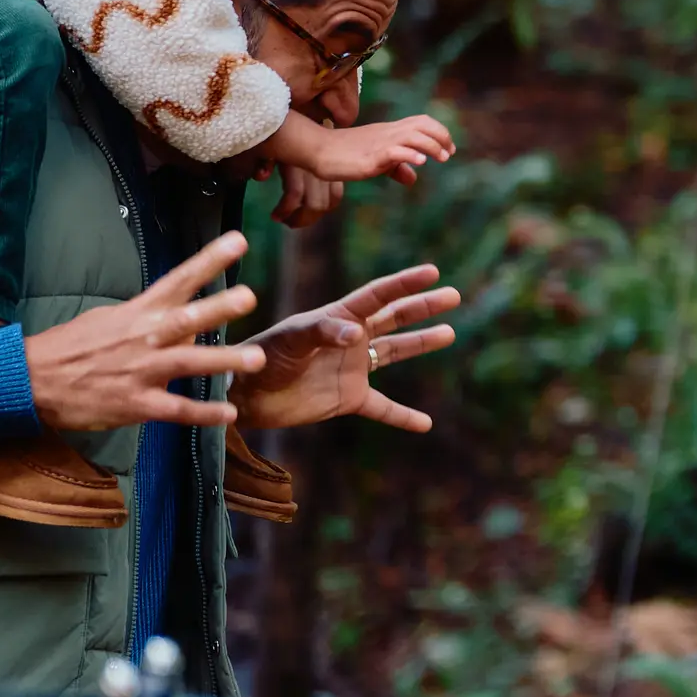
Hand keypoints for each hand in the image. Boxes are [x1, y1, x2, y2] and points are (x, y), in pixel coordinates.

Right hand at [25, 234, 257, 432]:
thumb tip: (190, 323)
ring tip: (256, 359)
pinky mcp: (135, 403)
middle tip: (249, 297)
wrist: (31, 380)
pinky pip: (176, 409)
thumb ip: (151, 319)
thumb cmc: (72, 347)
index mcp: (138, 312)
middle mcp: (144, 337)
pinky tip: (229, 415)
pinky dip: (203, 414)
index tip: (239, 241)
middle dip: (218, 308)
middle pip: (186, 319)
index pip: (179, 279)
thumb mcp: (109, 320)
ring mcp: (140, 371)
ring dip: (223, 361)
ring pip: (188, 363)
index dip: (209, 260)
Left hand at [231, 263, 464, 436]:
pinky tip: (425, 423)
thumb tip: (359, 333)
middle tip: (453, 295)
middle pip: (394, 318)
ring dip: (421, 343)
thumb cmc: (261, 358)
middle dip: (423, 306)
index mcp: (337, 317)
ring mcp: (352, 368)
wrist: (243, 397)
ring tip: (449, 333)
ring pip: (395, 352)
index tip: (433, 273)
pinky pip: (383, 408)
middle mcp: (350, 339)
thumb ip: (323, 332)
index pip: (378, 296)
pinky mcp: (349, 399)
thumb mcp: (290, 339)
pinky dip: (404, 416)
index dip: (405, 284)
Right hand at [264, 110, 455, 186]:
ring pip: (412, 135)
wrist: (317, 150)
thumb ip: (395, 167)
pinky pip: (394, 151)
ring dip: (431, 145)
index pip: (421, 122)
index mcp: (390, 131)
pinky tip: (420, 162)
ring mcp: (379, 144)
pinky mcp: (370, 157)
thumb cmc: (345, 155)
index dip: (439, 132)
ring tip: (442, 157)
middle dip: (441, 136)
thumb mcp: (375, 160)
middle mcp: (387, 134)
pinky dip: (410, 155)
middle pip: (422, 125)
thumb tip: (413, 179)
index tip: (449, 148)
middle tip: (449, 154)